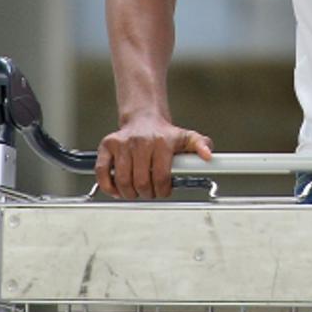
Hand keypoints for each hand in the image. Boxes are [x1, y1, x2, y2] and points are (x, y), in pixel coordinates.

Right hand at [95, 115, 212, 198]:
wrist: (144, 118)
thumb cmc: (164, 133)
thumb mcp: (187, 138)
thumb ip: (200, 146)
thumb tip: (208, 155)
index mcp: (161, 142)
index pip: (161, 177)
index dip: (163, 190)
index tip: (163, 191)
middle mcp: (141, 142)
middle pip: (142, 182)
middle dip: (147, 193)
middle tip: (150, 192)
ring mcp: (122, 144)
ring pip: (123, 180)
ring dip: (130, 193)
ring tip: (136, 191)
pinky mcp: (107, 146)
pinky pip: (103, 172)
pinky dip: (108, 186)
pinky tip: (117, 189)